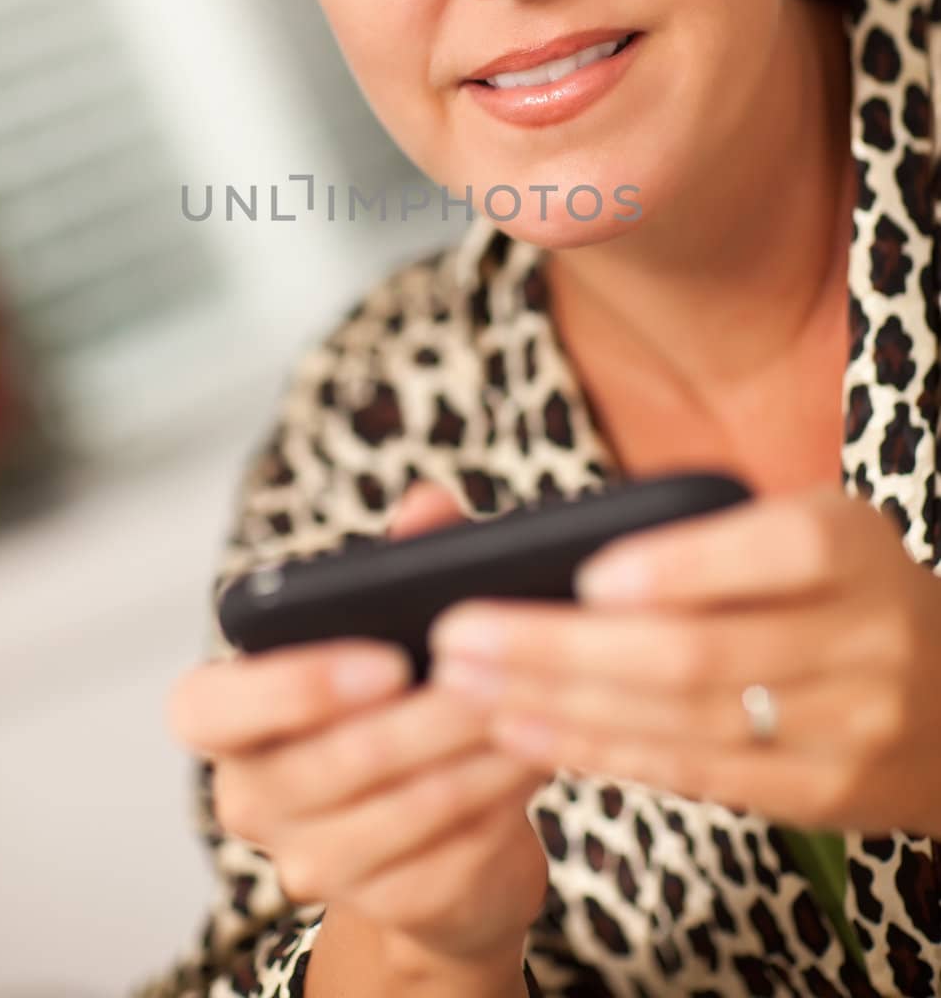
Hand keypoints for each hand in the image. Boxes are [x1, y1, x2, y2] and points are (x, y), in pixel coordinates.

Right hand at [167, 483, 547, 968]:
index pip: (204, 710)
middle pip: (324, 767)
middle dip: (417, 720)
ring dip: (469, 758)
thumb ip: (401, 561)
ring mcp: (313, 862)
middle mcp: (253, 796)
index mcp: (230, 719)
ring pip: (396, 815)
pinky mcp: (389, 907)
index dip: (289, 687)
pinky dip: (497, 802)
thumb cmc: (401, 698)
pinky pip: (447, 857)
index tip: (383, 659)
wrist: (438, 830)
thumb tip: (430, 506)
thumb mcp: (394, 625)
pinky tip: (533, 754)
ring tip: (525, 707)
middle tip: (484, 678)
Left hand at [428, 483, 940, 834]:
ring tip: (467, 687)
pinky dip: (604, 753)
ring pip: (685, 722)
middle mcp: (861, 637)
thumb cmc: (838, 587)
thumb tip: (560, 556)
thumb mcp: (802, 527)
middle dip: (563, 647)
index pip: (772, 552)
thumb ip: (706, 532)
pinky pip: (697, 776)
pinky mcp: (821, 793)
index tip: (589, 575)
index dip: (681, 568)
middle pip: (700, 652)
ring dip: (562, 707)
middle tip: (460, 634)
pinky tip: (529, 732)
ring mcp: (848, 726)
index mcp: (849, 545)